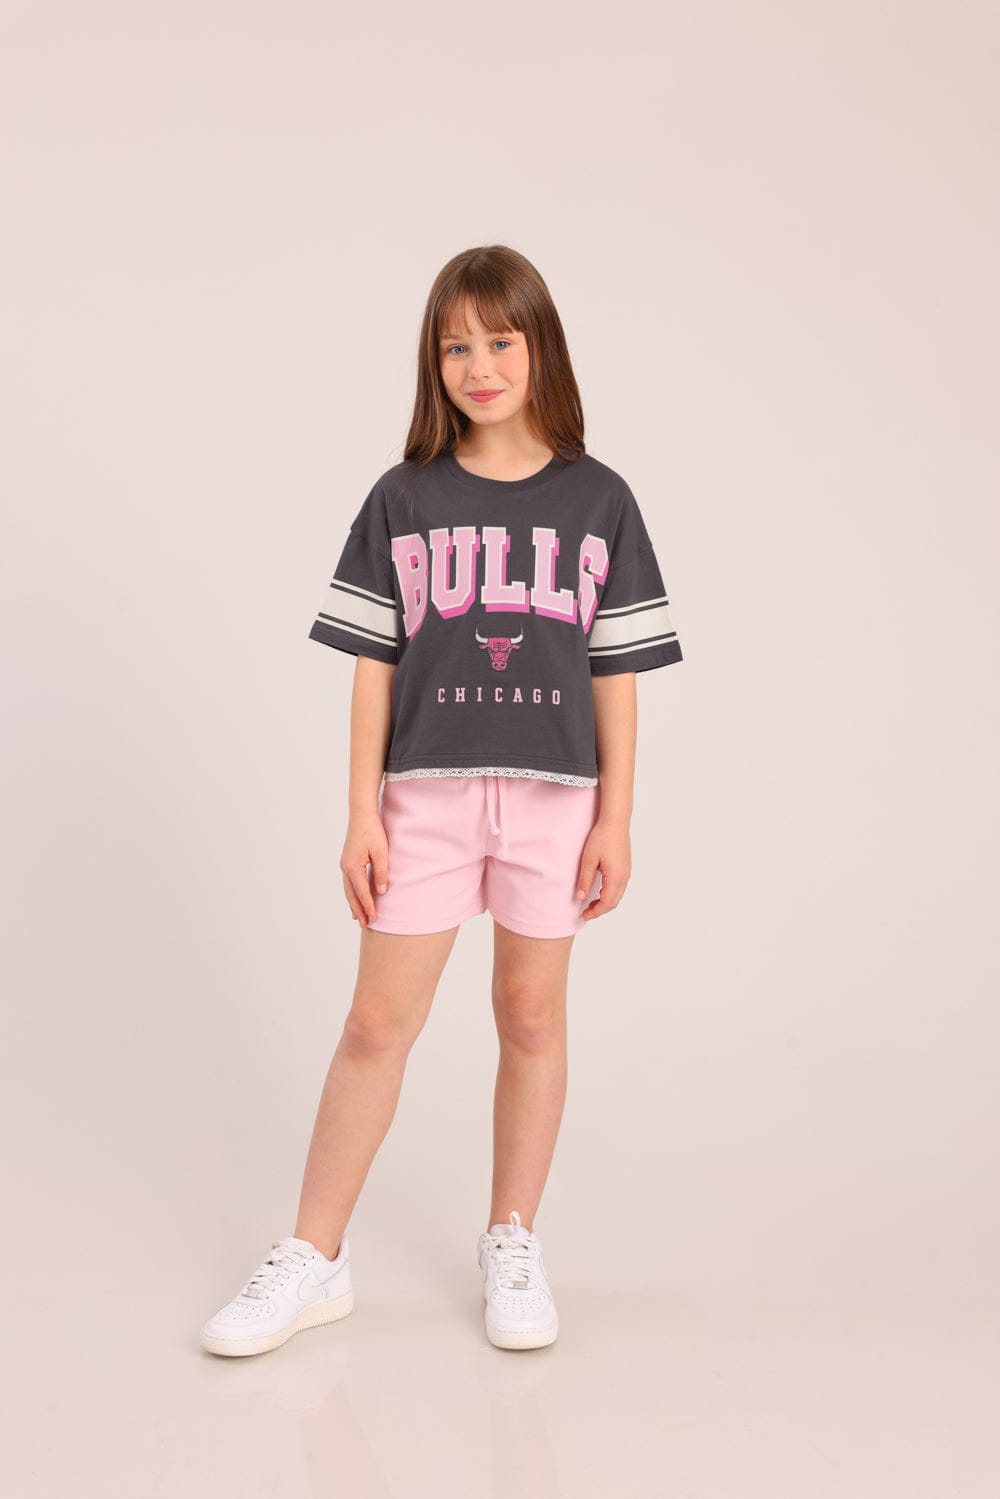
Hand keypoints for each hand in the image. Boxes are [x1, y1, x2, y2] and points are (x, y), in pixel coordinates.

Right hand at [340, 810, 388, 926]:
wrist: (361, 814)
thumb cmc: (373, 831)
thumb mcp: (381, 852)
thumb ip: (380, 873)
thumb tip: (380, 891)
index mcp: (353, 867)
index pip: (362, 892)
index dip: (369, 907)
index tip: (375, 919)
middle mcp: (345, 867)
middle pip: (351, 894)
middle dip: (359, 910)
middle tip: (365, 925)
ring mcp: (345, 864)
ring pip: (348, 890)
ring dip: (353, 904)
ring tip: (358, 917)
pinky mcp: (347, 861)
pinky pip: (349, 882)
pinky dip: (352, 893)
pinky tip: (355, 898)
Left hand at [575, 817, 630, 920]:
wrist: (615, 821)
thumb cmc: (602, 838)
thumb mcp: (588, 860)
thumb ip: (584, 880)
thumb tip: (580, 897)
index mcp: (616, 877)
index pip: (607, 903)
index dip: (595, 912)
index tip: (584, 915)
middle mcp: (624, 877)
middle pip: (614, 902)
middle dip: (600, 910)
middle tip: (586, 912)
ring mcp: (627, 872)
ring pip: (618, 895)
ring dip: (605, 902)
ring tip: (591, 903)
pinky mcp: (626, 867)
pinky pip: (620, 887)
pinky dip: (610, 894)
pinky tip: (600, 891)